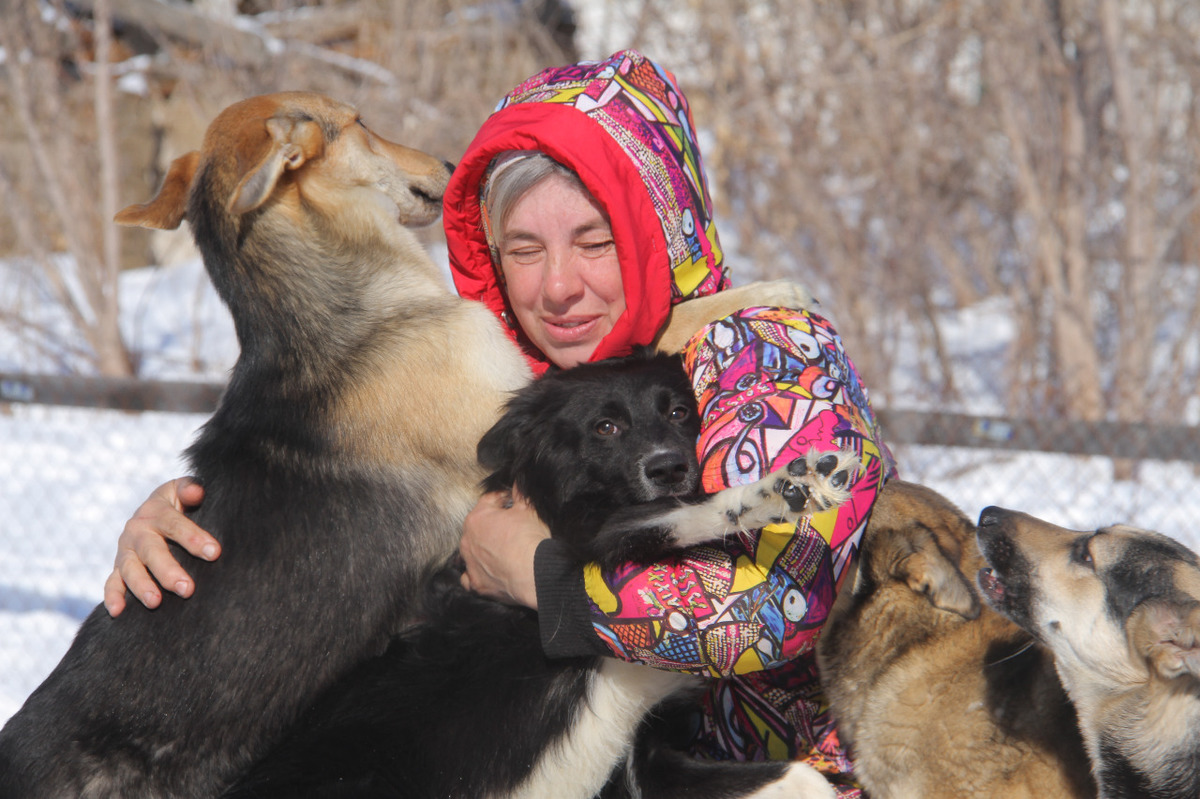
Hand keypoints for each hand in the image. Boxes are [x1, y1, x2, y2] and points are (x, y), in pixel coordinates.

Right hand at [103, 477, 218, 616]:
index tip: (214, 553)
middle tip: (187, 589)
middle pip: (152, 551)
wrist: (153, 509)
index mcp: (157, 511)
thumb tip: (196, 492)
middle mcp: (138, 531)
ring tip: (155, 603)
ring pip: (130, 569)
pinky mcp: (118, 567)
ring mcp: (126, 550)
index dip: (194, 538)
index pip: (175, 524)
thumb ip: (190, 488)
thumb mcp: (182, 489)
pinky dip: (111, 596)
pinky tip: (117, 612)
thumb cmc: (178, 502)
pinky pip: (111, 582)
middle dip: (169, 571)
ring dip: (141, 587)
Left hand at [458, 488, 548, 608]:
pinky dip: (477, 573)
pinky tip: (488, 571)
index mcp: (477, 518)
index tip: (511, 500)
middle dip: (492, 524)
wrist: (534, 573)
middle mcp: (468, 540)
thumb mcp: (529, 510)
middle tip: (510, 525)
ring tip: (500, 550)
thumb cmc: (530, 539)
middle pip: (477, 527)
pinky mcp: (477, 584)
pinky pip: (469, 577)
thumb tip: (517, 482)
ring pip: (470, 552)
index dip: (502, 498)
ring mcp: (470, 563)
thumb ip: (520, 494)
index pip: (488, 501)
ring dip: (482, 549)